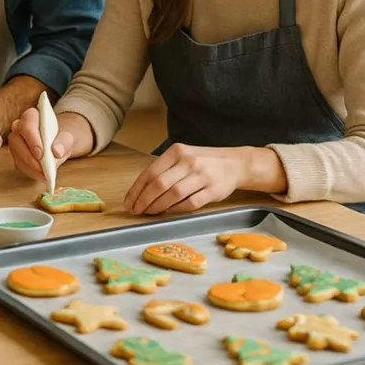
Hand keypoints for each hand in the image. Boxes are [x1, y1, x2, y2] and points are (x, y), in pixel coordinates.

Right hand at [7, 106, 78, 180]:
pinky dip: (30, 171)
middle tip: (41, 167)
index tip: (41, 153)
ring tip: (43, 173)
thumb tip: (56, 152)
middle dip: (28, 155)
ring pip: (16, 153)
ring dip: (29, 165)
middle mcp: (19, 127)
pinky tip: (41, 175)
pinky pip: (19, 163)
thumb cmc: (59, 139)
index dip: (32, 138)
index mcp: (31, 116)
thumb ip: (64, 142)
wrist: (57, 145)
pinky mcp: (16, 154)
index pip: (27, 123)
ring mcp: (15, 141)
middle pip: (16, 139)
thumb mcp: (67, 138)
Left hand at [123, 143, 248, 214]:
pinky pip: (190, 203)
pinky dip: (176, 210)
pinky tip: (168, 212)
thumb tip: (141, 191)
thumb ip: (164, 169)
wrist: (235, 164)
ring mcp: (202, 176)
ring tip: (149, 212)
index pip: (150, 172)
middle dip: (143, 200)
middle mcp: (188, 162)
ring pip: (173, 195)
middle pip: (159, 184)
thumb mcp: (183, 157)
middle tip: (136, 210)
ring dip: (157, 207)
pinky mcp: (213, 190)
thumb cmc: (203, 162)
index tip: (129, 202)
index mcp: (177, 151)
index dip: (136, 190)